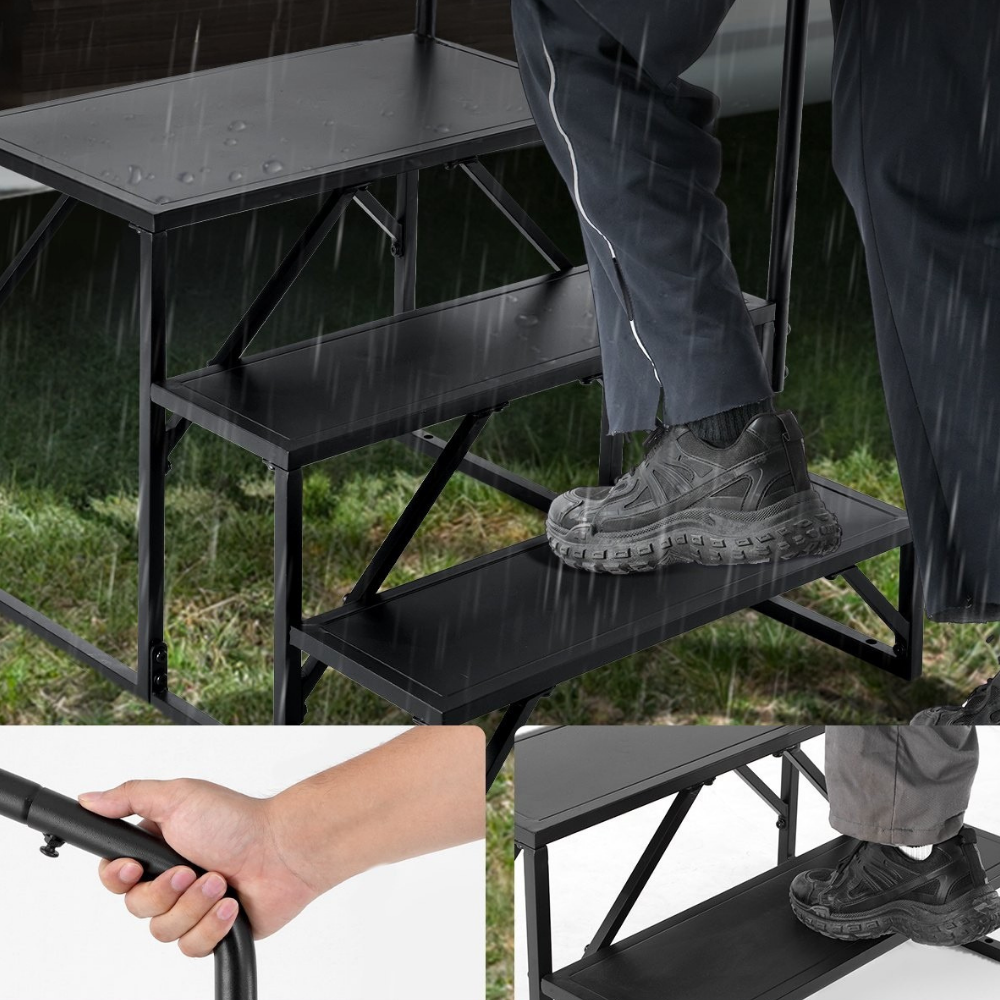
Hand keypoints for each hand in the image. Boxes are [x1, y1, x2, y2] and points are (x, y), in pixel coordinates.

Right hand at [80, 779, 319, 955]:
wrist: (283, 851)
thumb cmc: (237, 820)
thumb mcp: (178, 797)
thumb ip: (130, 797)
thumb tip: (89, 798)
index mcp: (158, 846)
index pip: (115, 875)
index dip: (119, 878)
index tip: (134, 868)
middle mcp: (172, 878)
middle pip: (136, 907)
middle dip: (165, 891)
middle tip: (190, 869)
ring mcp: (192, 906)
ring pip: (162, 931)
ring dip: (193, 905)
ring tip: (220, 881)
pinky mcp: (211, 931)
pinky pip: (190, 947)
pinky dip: (211, 925)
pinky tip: (230, 905)